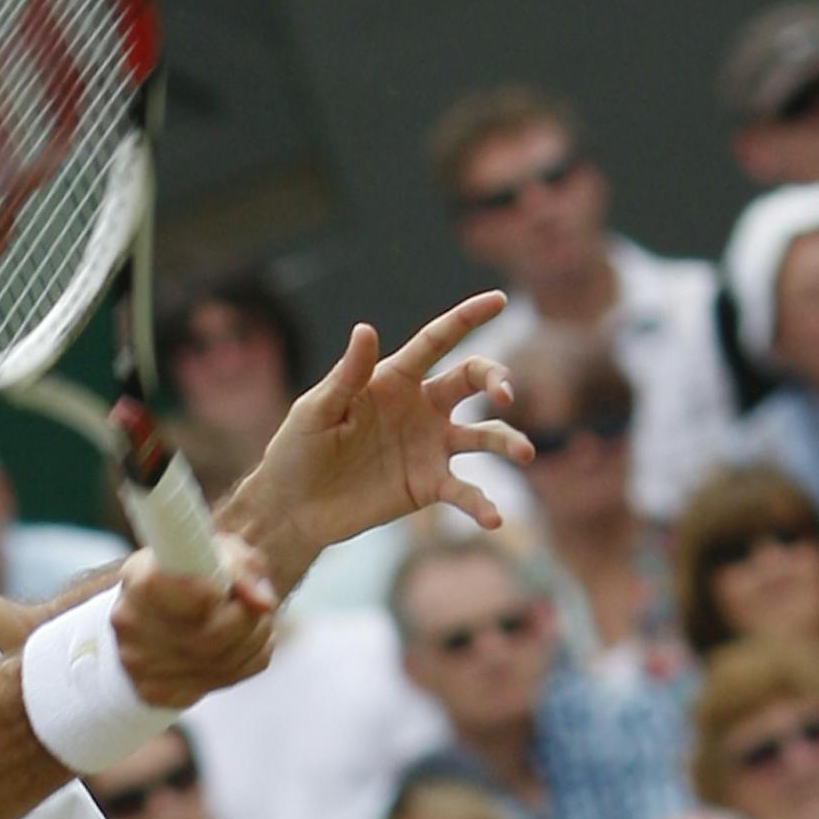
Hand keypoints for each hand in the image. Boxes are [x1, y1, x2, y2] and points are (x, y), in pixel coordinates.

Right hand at [111, 535, 276, 707]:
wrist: (160, 610)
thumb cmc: (192, 573)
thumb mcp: (219, 550)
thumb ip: (243, 567)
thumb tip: (262, 604)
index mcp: (139, 577)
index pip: (187, 595)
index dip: (219, 594)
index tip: (227, 589)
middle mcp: (130, 622)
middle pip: (210, 637)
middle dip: (249, 621)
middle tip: (253, 605)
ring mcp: (138, 663)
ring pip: (222, 663)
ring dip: (253, 640)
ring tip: (250, 621)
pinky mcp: (154, 691)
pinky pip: (222, 682)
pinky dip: (244, 664)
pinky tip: (236, 645)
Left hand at [227, 291, 532, 585]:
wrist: (294, 506)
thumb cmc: (299, 449)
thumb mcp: (317, 409)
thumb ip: (348, 374)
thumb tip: (366, 329)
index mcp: (394, 379)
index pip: (437, 340)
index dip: (467, 317)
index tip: (499, 299)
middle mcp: (421, 407)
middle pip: (471, 380)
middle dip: (496, 378)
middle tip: (506, 394)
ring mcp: (430, 447)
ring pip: (483, 435)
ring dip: (507, 441)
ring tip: (524, 453)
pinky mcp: (430, 486)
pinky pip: (464, 491)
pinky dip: (482, 505)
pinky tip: (493, 520)